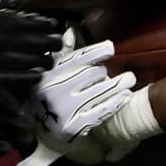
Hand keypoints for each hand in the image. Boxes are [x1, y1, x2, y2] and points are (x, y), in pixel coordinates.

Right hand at [0, 0, 64, 92]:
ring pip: (18, 59)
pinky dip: (22, 76)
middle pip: (23, 40)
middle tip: (59, 42)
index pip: (19, 22)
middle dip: (43, 41)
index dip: (38, 25)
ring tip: (51, 59)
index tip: (54, 25)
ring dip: (37, 59)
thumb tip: (19, 6)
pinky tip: (35, 76)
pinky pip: (5, 78)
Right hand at [19, 37, 135, 165]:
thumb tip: (71, 32)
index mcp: (50, 76)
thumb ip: (61, 55)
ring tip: (130, 80)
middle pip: (91, 74)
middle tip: (119, 72)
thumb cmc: (45, 98)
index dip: (95, 52)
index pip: (76, 59)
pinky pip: (100, 111)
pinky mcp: (75, 126)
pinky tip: (125, 97)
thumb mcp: (47, 76)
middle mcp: (57, 91)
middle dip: (106, 72)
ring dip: (119, 85)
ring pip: (100, 92)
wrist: (35, 133)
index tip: (110, 48)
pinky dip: (115, 102)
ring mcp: (66, 110)